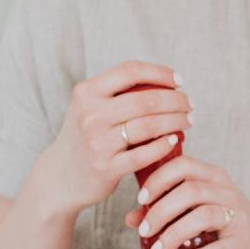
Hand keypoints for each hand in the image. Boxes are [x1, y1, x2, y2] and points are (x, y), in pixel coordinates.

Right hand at [42, 61, 191, 215]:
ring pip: (148, 126)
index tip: (179, 81)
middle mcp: (90, 114)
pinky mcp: (105, 167)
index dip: (159, 73)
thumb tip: (163, 82)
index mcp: (86, 92)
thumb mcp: (88, 108)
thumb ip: (115, 93)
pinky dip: (163, 145)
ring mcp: (97, 141)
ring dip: (176, 121)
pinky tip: (174, 140)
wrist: (59, 177)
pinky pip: (143, 154)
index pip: (130, 71)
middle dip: (175, 100)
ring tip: (188, 121)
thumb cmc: (84, 138)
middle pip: (145, 99)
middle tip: (190, 105)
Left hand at [126, 154, 249, 248]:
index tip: (141, 199)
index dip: (158, 179)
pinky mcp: (242, 242)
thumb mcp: (199, 212)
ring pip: (202, 216)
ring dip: (173, 234)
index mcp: (213, 177)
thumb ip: (168, 210)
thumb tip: (131, 218)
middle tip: (144, 231)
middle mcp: (226, 191)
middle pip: (189, 190)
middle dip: (160, 210)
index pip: (182, 165)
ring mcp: (237, 216)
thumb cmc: (228, 228)